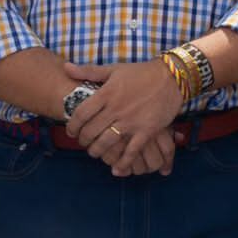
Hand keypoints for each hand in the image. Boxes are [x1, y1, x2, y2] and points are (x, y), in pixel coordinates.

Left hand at [64, 59, 181, 176]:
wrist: (171, 77)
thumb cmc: (141, 73)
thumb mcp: (114, 69)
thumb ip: (88, 71)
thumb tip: (65, 67)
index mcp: (106, 93)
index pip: (81, 114)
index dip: (72, 126)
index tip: (71, 132)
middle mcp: (116, 109)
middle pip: (91, 131)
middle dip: (83, 141)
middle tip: (83, 143)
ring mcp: (131, 121)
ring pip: (106, 143)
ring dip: (97, 151)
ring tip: (95, 152)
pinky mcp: (146, 131)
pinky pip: (131, 151)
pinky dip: (122, 163)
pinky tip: (116, 169)